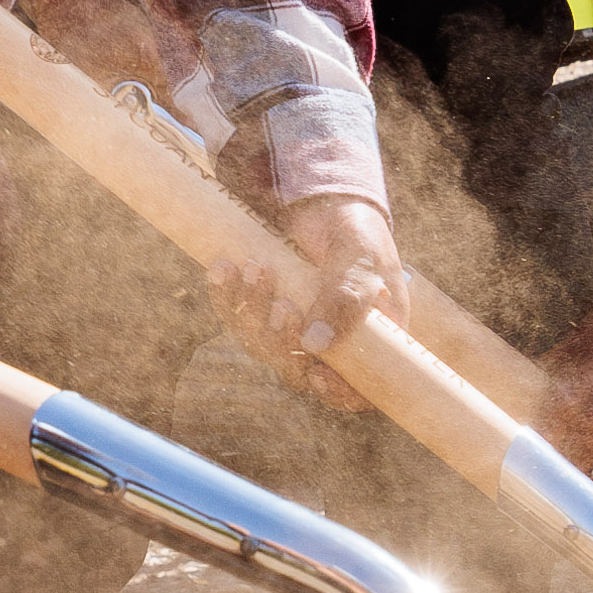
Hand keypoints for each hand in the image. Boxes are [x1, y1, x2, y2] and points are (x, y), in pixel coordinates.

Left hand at [227, 188, 410, 412]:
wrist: (325, 198)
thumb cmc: (356, 231)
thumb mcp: (363, 257)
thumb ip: (349, 296)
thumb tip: (315, 344)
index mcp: (368, 338)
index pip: (356, 388)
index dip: (337, 393)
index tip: (318, 376)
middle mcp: (327, 341)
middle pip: (297, 369)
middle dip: (282, 341)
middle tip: (282, 305)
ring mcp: (290, 327)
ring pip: (262, 344)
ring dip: (251, 311)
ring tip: (254, 268)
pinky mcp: (260, 307)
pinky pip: (235, 315)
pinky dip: (226, 295)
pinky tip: (223, 267)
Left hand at [532, 285, 592, 510]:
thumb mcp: (564, 357)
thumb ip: (546, 391)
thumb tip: (522, 422)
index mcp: (566, 399)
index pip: (543, 454)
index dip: (536, 483)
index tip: (530, 505)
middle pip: (574, 476)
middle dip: (566, 503)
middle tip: (559, 527)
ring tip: (592, 529)